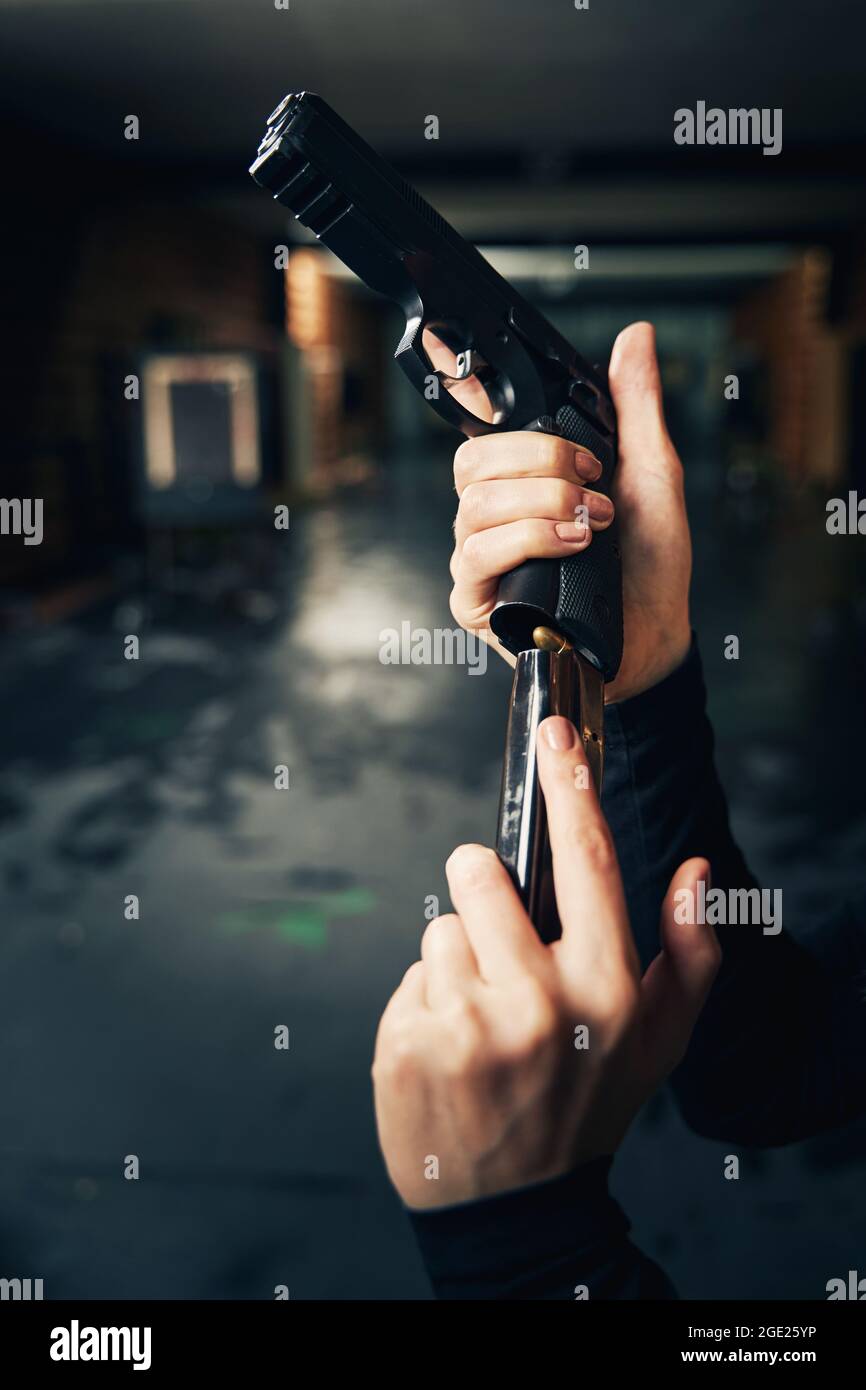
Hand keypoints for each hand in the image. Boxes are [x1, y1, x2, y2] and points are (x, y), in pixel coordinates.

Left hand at [372, 714, 719, 1208]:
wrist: (511, 1206)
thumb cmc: (589, 1105)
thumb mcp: (660, 1040)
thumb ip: (689, 951)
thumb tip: (690, 867)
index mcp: (606, 988)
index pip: (586, 857)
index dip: (570, 783)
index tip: (555, 732)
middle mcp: (538, 1002)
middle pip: (480, 872)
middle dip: (483, 887)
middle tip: (499, 939)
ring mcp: (467, 1023)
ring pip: (440, 926)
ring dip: (457, 959)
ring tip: (483, 1018)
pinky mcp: (409, 1041)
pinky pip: (410, 974)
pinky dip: (427, 1000)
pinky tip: (451, 1048)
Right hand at [448, 322, 691, 702]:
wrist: (659, 635)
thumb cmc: (650, 563)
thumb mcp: (653, 473)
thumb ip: (636, 405)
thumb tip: (635, 336)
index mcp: (523, 483)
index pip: (480, 433)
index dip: (472, 400)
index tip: (507, 392)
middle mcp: (493, 518)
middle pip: (472, 464)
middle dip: (538, 462)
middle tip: (591, 482)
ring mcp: (480, 560)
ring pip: (477, 507)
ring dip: (544, 504)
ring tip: (592, 523)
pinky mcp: (478, 603)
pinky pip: (477, 556)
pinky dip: (527, 540)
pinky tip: (570, 546)